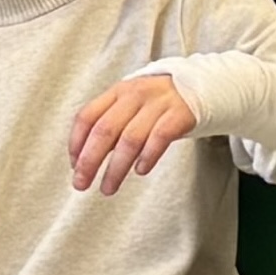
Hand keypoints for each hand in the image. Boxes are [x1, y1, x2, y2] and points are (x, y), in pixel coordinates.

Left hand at [68, 71, 201, 192]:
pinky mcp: (180, 114)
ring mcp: (158, 104)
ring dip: (116, 167)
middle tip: (81, 183)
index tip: (73, 166)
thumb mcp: (131, 106)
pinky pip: (160, 137)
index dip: (76, 143)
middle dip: (89, 161)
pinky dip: (148, 156)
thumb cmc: (159, 104)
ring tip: (108, 187)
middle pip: (105, 130)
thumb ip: (111, 127)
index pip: (87, 116)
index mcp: (117, 92)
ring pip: (130, 138)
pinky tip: (140, 171)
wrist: (201, 86)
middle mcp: (135, 95)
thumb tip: (85, 159)